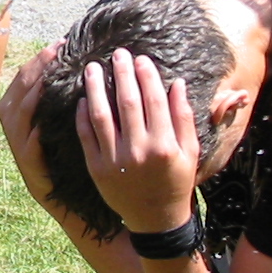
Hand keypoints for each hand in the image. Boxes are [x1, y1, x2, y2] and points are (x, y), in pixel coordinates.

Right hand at [0, 43, 60, 203]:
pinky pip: (30, 142)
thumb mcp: (50, 115)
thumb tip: (68, 58)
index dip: (42, 57)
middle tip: (59, 50)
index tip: (62, 43)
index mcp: (14, 106)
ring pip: (23, 110)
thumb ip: (51, 90)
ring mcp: (17, 140)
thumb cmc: (55, 145)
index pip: (25, 74)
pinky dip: (37, 131)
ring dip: (37, 91)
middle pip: (22, 86)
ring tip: (54, 77)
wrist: (54, 187)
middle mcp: (10, 120)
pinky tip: (48, 121)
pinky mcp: (27, 160)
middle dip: (40, 66)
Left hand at [75, 48, 198, 232]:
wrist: (155, 218)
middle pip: (127, 103)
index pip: (153, 100)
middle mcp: (139, 151)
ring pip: (101, 116)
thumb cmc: (176, 181)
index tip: (140, 57)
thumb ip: (183, 117)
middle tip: (116, 53)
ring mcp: (115, 160)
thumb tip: (177, 83)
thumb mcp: (189, 152)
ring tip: (91, 68)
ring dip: (95, 88)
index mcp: (165, 145)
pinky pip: (86, 136)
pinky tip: (82, 99)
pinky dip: (82, 116)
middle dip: (121, 74)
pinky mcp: (97, 169)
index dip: (146, 76)